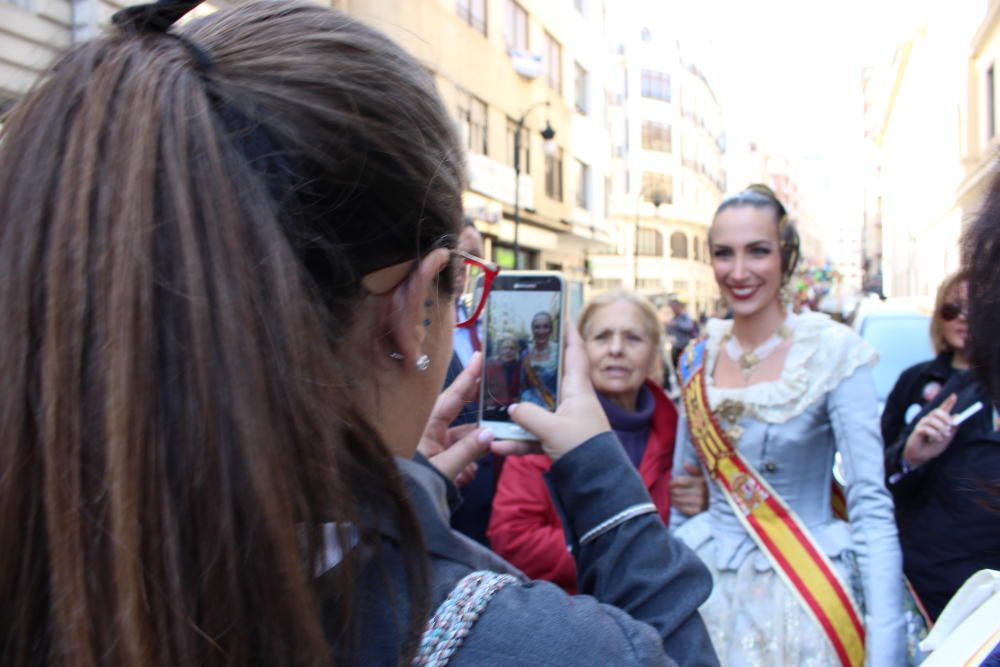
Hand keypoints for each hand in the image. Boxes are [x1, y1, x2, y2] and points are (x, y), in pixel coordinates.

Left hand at [418, 352, 494, 482]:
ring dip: (475, 446)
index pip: (452, 397)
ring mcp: (435, 446)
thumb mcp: (443, 468)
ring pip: (463, 437)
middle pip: (459, 412)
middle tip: (495, 386)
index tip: (479, 357)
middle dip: (477, 407)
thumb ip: (468, 451)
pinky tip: (466, 476)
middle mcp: (430, 431)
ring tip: (484, 454)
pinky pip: (458, 454)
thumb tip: (490, 433)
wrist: (393, 507)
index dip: (467, 378)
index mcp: (427, 425)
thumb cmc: (414, 484)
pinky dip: (467, 463)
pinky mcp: (439, 460)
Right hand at [499, 325, 610, 461]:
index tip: (558, 315)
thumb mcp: (553, 429)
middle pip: (549, 378)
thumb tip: (512, 407)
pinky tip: (499, 446)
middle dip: (531, 368)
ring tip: (494, 409)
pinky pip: (533, 436)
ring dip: (517, 413)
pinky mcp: (558, 441)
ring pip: (537, 410)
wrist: (596, 484)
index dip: (568, 332)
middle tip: (513, 354)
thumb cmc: (583, 448)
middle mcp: (572, 401)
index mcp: (578, 389)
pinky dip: (518, 441)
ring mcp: (564, 421)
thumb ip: (529, 415)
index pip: (575, 352)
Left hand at [670, 463, 707, 515]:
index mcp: (701, 481)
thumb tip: (685, 465)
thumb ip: (695, 470)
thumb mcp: (705, 476)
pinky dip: (676, 505)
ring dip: (672, 498)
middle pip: (677, 491)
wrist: (720, 503)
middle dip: (671, 490)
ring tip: (671, 496)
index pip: (680, 481)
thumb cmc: (709, 487)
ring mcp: (699, 502)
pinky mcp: (698, 511)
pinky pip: (682, 508)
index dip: (672, 482)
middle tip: (669, 490)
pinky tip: (675, 503)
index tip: (670, 483)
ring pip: (678, 499)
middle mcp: (700, 492)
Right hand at [903, 393, 958, 467]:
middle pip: (936, 412)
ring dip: (940, 428)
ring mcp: (922, 425)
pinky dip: (934, 434)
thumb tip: (957, 416)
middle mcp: (928, 421)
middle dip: (945, 417)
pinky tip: (936, 439)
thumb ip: (952, 428)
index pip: (942, 409)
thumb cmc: (932, 448)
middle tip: (949, 426)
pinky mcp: (917, 431)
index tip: (954, 396)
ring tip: (943, 436)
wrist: (921, 457)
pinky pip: (927, 428)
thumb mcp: (946, 438)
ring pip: (932, 420)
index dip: (948, 402)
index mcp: (936, 422)